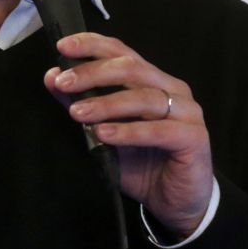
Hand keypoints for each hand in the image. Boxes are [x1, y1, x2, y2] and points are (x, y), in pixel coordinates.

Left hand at [43, 32, 213, 236]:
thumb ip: (82, 103)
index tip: (63, 47)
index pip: (122, 52)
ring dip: (106, 103)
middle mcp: (172, 89)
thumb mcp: (105, 133)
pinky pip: (159, 130)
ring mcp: (187, 112)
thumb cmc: (143, 164)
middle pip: (131, 68)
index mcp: (152, 80)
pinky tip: (104, 134)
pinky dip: (128, 131)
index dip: (92, 45)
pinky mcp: (194, 138)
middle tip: (64, 83)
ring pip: (143, 97)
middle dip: (93, 73)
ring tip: (78, 113)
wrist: (177, 203)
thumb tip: (53, 77)